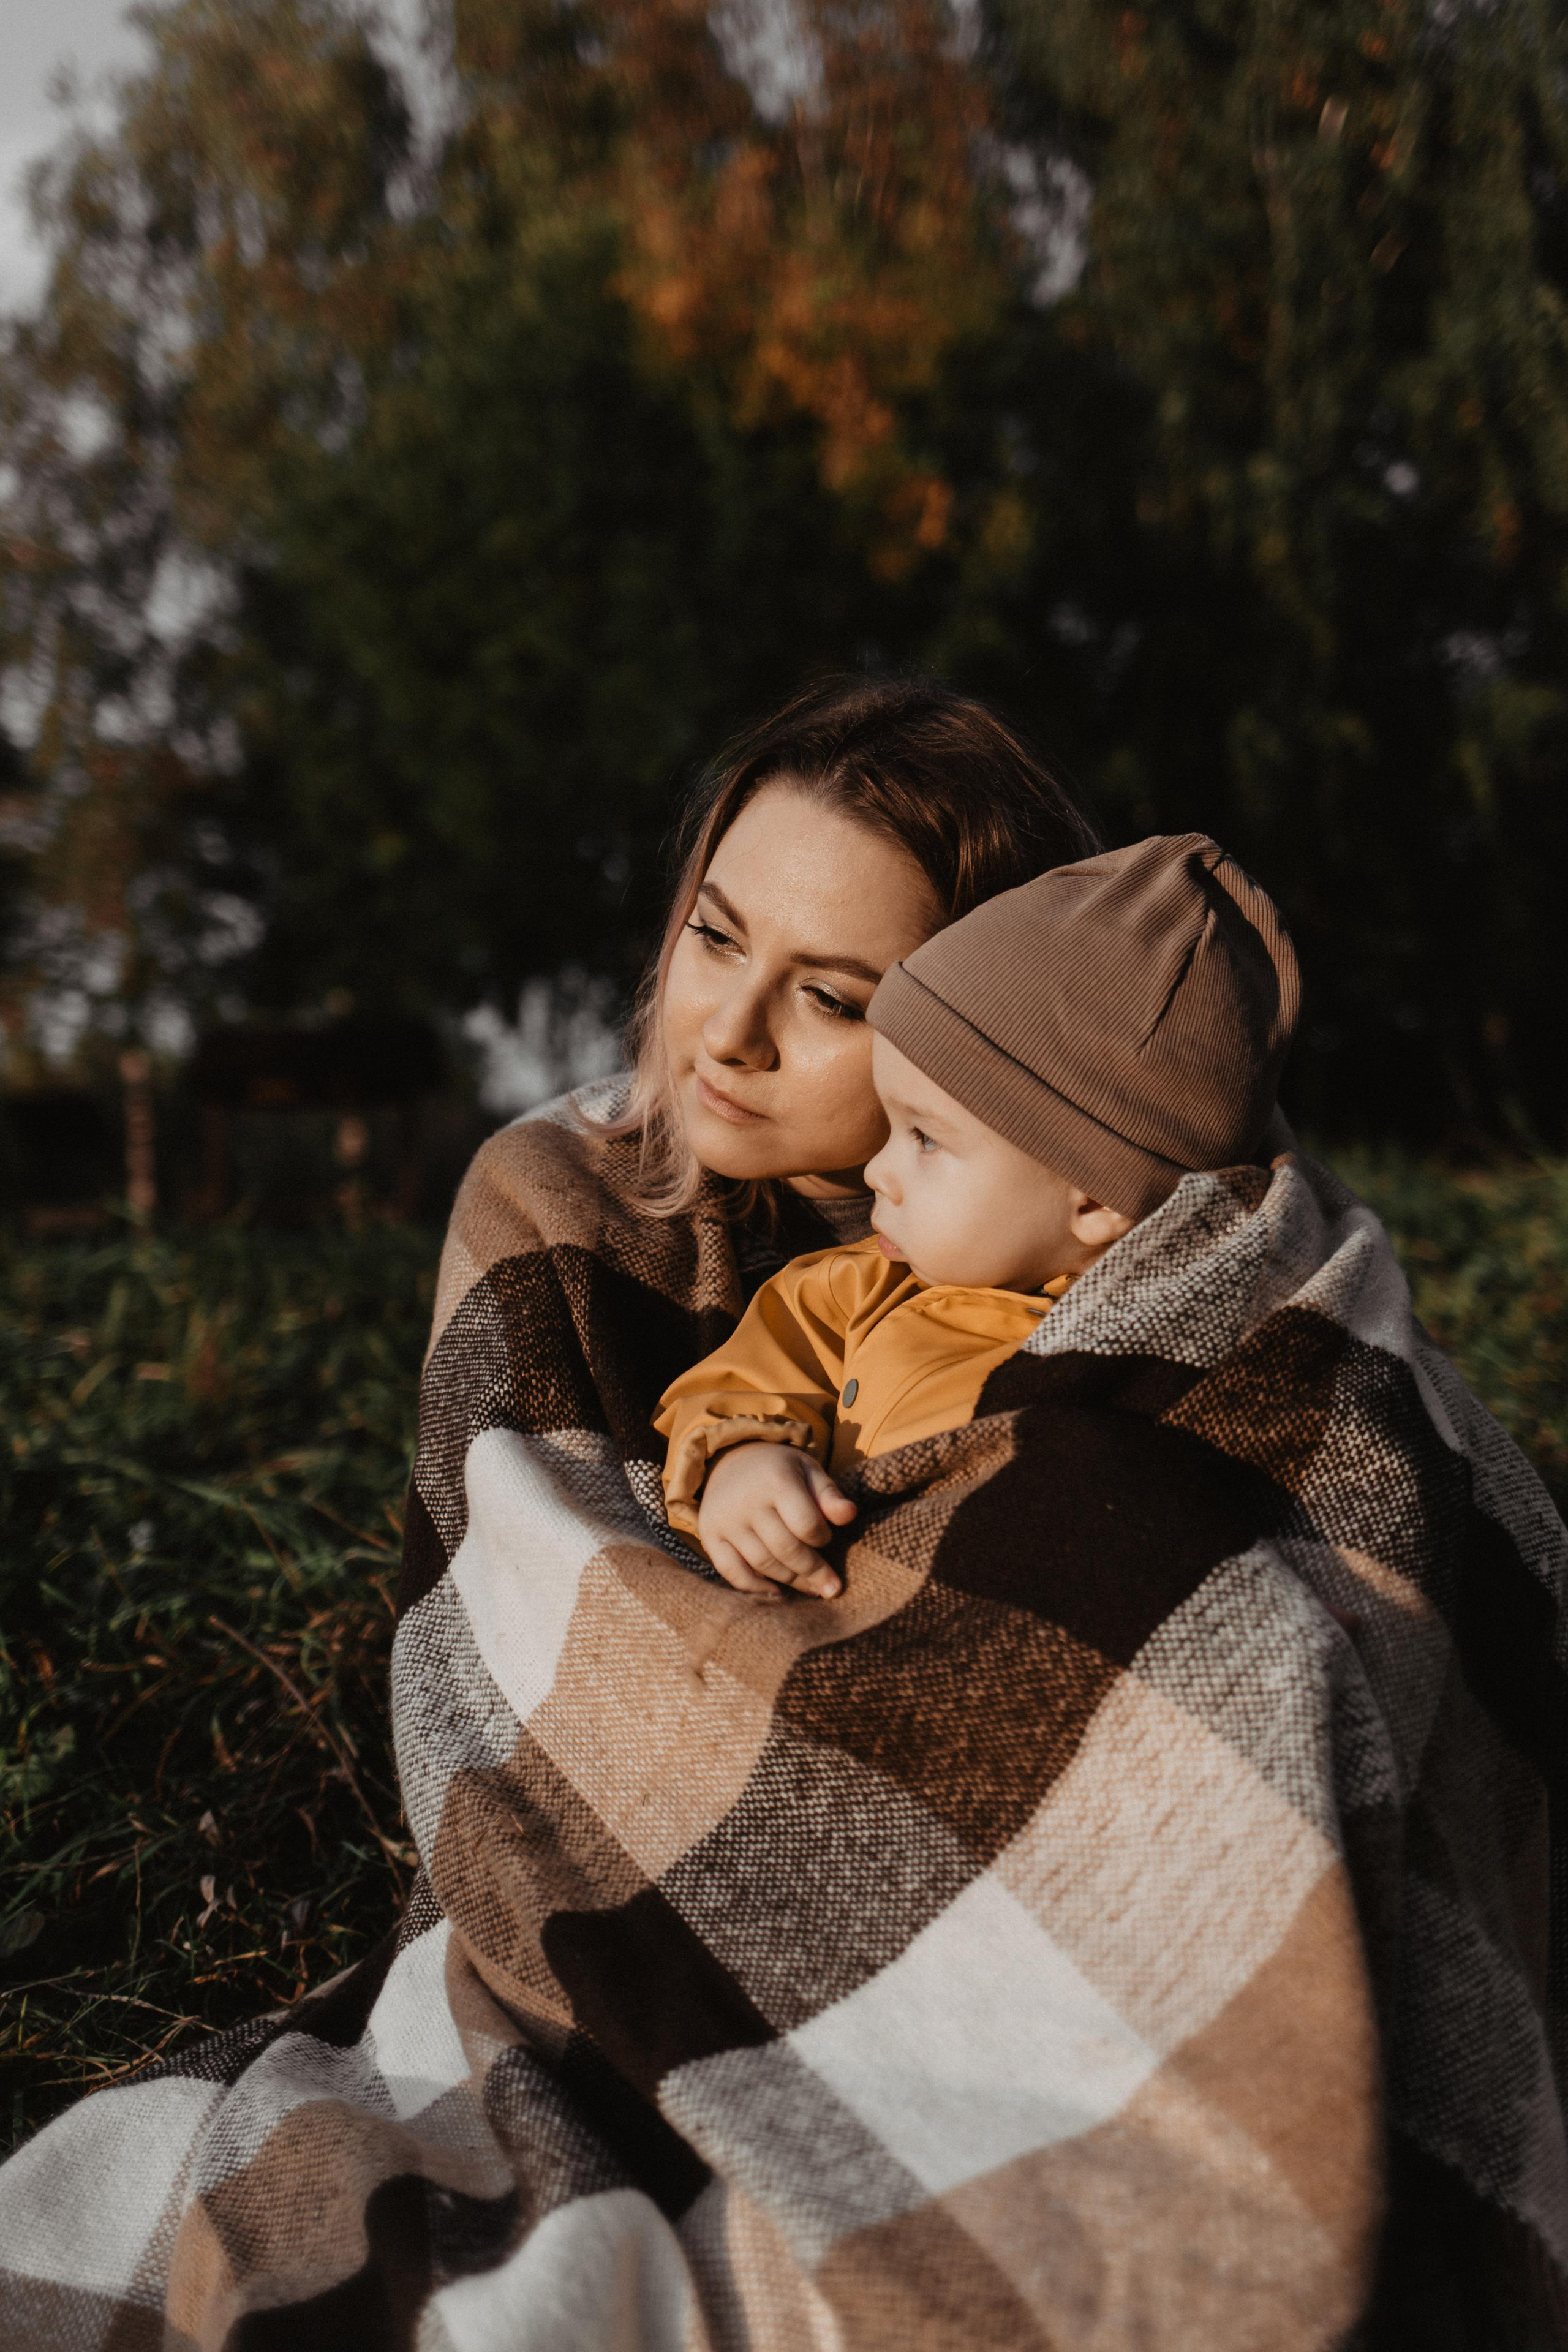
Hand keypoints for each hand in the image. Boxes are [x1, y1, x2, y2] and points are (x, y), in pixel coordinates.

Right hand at [697, 1443, 856, 1601]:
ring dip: (791, 1581)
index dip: (822, 1538)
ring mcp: (725, 1520)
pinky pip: (731, 1571)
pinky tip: (777, 1592)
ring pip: (763, 1563)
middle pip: (786, 1549)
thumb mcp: (807, 1470)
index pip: (806, 1523)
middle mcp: (747, 1501)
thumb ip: (829, 1494)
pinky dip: (754, 1587)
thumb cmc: (779, 1470)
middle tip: (832, 1588)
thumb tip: (850, 1515)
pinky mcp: (709, 1535)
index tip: (827, 1539)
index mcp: (776, 1479)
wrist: (729, 1459)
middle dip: (813, 1571)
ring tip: (812, 1589)